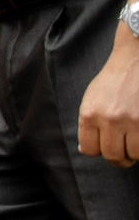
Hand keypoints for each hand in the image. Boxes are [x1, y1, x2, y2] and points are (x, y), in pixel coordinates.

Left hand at [78, 38, 138, 166]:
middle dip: (118, 158)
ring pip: (133, 155)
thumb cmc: (113, 81)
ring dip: (134, 153)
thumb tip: (85, 150)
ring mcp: (132, 120)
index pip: (89, 150)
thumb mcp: (91, 99)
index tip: (105, 147)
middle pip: (112, 156)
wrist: (135, 61)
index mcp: (89, 114)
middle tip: (124, 153)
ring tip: (134, 143)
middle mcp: (109, 119)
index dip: (98, 151)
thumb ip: (87, 124)